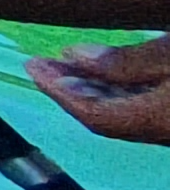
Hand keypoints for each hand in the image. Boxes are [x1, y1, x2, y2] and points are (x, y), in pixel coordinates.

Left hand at [31, 34, 169, 146]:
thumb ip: (124, 61)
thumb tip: (75, 57)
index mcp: (158, 121)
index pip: (94, 115)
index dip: (59, 92)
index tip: (34, 67)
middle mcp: (166, 132)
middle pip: (107, 116)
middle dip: (70, 88)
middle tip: (42, 63)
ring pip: (126, 113)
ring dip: (94, 88)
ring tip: (68, 62)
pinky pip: (144, 109)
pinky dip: (120, 90)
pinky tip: (110, 71)